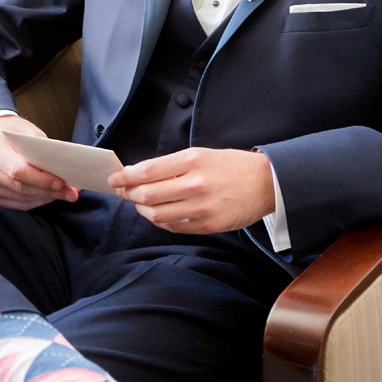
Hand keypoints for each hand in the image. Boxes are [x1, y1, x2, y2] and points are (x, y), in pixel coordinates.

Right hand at [0, 116, 79, 210]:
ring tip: (64, 193)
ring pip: (20, 199)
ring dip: (45, 198)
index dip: (41, 179)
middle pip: (20, 187)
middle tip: (70, 192)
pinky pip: (17, 204)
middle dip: (48, 191)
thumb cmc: (12, 134)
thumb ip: (43, 150)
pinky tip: (48, 196)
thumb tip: (65, 170)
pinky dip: (36, 201)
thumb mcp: (28, 131)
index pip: (17, 170)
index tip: (62, 183)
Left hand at [108, 147, 274, 234]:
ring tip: (139, 203)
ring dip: (141, 210)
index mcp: (192, 161)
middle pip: (147, 195)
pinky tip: (158, 213)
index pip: (147, 171)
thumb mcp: (200, 154)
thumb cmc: (231, 166)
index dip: (125, 177)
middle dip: (129, 194)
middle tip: (123, 192)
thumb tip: (138, 174)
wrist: (267, 183)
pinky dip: (160, 220)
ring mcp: (202, 208)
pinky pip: (173, 226)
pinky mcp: (208, 225)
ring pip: (156, 214)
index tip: (114, 179)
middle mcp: (196, 184)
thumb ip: (170, 165)